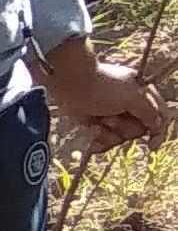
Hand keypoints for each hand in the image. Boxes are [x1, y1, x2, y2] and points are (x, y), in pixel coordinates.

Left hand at [48, 43, 166, 144]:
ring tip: (98, 121)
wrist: (71, 83)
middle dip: (124, 128)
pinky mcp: (97, 122)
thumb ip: (149, 113)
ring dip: (110, 132)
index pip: (159, 116)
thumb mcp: (132, 97)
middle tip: (111, 117)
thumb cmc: (104, 87)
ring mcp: (113, 115)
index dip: (158, 132)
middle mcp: (130, 105)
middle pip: (138, 130)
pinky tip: (91, 128)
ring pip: (121, 137)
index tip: (151, 147)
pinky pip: (105, 139)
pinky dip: (99, 136)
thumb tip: (157, 128)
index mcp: (142, 94)